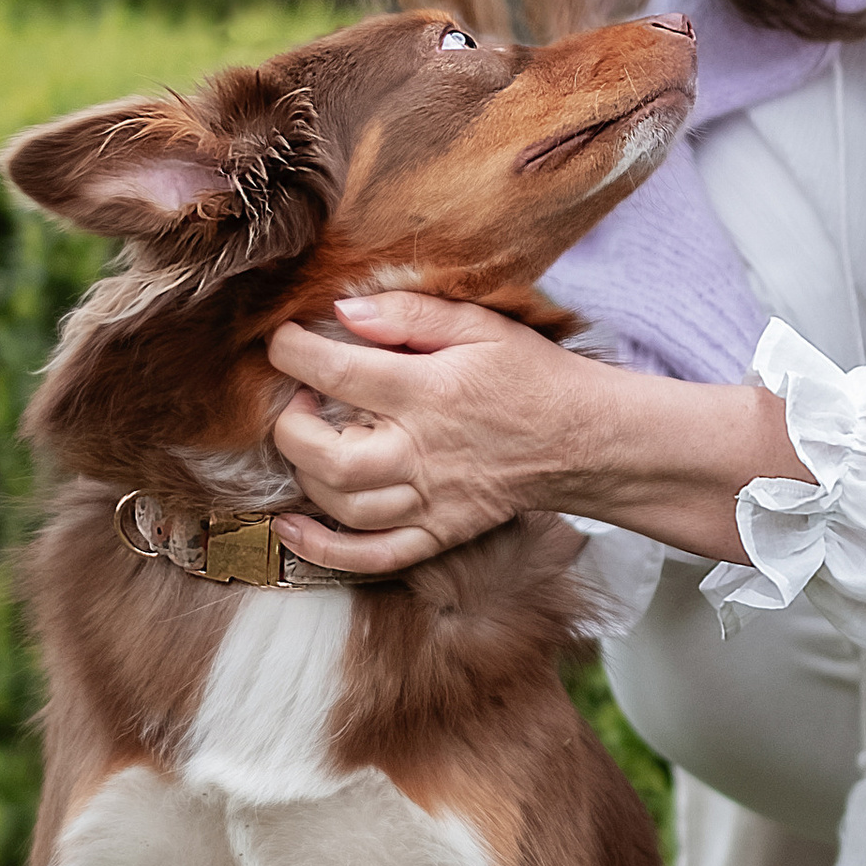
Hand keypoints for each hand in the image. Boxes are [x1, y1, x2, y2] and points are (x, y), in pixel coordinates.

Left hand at [264, 293, 592, 574]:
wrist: (584, 437)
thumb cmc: (531, 374)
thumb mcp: (479, 323)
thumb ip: (409, 311)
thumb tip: (342, 309)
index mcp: (428, 391)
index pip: (336, 373)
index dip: (292, 353)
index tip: (282, 342)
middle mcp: (421, 452)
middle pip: (325, 455)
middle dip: (290, 426)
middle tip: (300, 399)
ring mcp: (429, 500)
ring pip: (341, 506)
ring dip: (304, 475)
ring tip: (309, 442)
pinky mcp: (438, 532)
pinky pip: (371, 556)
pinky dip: (323, 550)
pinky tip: (292, 527)